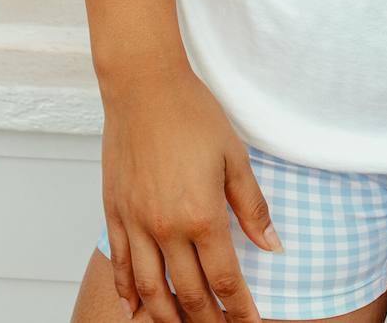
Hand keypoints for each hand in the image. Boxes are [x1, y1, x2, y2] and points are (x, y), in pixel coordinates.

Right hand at [100, 61, 281, 322]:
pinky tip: (135, 307)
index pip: (225, 278)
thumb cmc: (192, 113)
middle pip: (188, 293)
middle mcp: (166, 228)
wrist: (144, 87)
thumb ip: (252, 206)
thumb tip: (272, 246)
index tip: (250, 322)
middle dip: (206, 320)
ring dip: (167, 316)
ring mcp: (135, 223)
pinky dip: (128, 292)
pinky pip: (119, 265)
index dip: (240, 308)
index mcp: (202, 214)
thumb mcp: (234, 156)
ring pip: (150, 290)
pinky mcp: (114, 213)